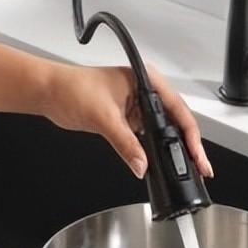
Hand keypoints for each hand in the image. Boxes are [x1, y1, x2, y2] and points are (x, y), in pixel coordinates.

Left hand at [40, 63, 212, 178]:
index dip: (191, 135)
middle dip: (188, 145)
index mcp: (146, 80)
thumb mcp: (103, 118)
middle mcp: (146, 91)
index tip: (197, 155)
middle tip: (200, 166)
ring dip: (174, 149)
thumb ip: (125, 143)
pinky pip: (149, 136)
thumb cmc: (71, 89)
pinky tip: (163, 161)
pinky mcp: (129, 118)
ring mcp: (138, 105)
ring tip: (187, 167)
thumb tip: (142, 164)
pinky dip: (156, 150)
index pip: (178, 110)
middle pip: (177, 121)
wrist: (48, 92)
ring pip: (165, 130)